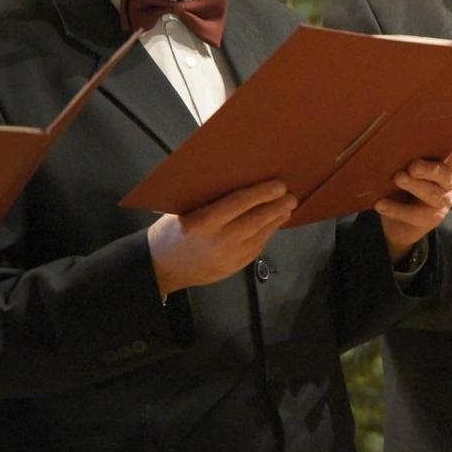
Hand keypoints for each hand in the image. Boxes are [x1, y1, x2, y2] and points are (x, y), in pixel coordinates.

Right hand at [147, 180, 296, 297]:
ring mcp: (229, 257)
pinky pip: (257, 248)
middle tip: (291, 196)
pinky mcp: (234, 268)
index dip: (262, 193)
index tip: (279, 185)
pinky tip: (273, 225)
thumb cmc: (171, 232)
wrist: (160, 268)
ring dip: (276, 220)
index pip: (239, 203)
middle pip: (255, 220)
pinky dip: (267, 234)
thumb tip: (241, 183)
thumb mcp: (184, 210)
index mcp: (203, 223)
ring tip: (287, 208)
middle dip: (276, 207)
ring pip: (261, 236)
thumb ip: (211, 201)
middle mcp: (219, 241)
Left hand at [377, 121, 451, 262]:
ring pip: (432, 194)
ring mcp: (441, 202)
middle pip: (444, 173)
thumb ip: (407, 157)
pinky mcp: (430, 220)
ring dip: (414, 186)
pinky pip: (414, 214)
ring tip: (398, 178)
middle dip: (429, 169)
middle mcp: (447, 182)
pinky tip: (381, 203)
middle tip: (413, 165)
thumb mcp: (406, 170)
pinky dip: (396, 208)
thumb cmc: (404, 189)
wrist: (399, 226)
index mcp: (444, 165)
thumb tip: (392, 135)